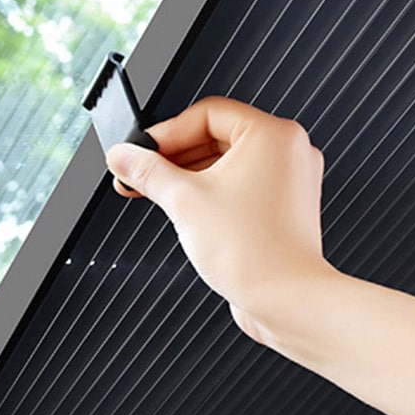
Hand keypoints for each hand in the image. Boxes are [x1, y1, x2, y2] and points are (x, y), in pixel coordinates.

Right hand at [105, 96, 333, 340]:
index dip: (167, 132)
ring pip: (229, 162)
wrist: (287, 300)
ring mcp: (290, 178)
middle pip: (218, 136)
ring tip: (154, 192)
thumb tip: (123, 155)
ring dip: (189, 174)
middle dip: (173, 156)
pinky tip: (185, 207)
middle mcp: (288, 150)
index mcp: (273, 135)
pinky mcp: (285, 204)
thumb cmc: (254, 252)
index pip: (208, 114)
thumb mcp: (185, 201)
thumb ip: (148, 172)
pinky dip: (213, 190)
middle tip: (138, 173)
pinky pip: (243, 183)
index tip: (139, 151)